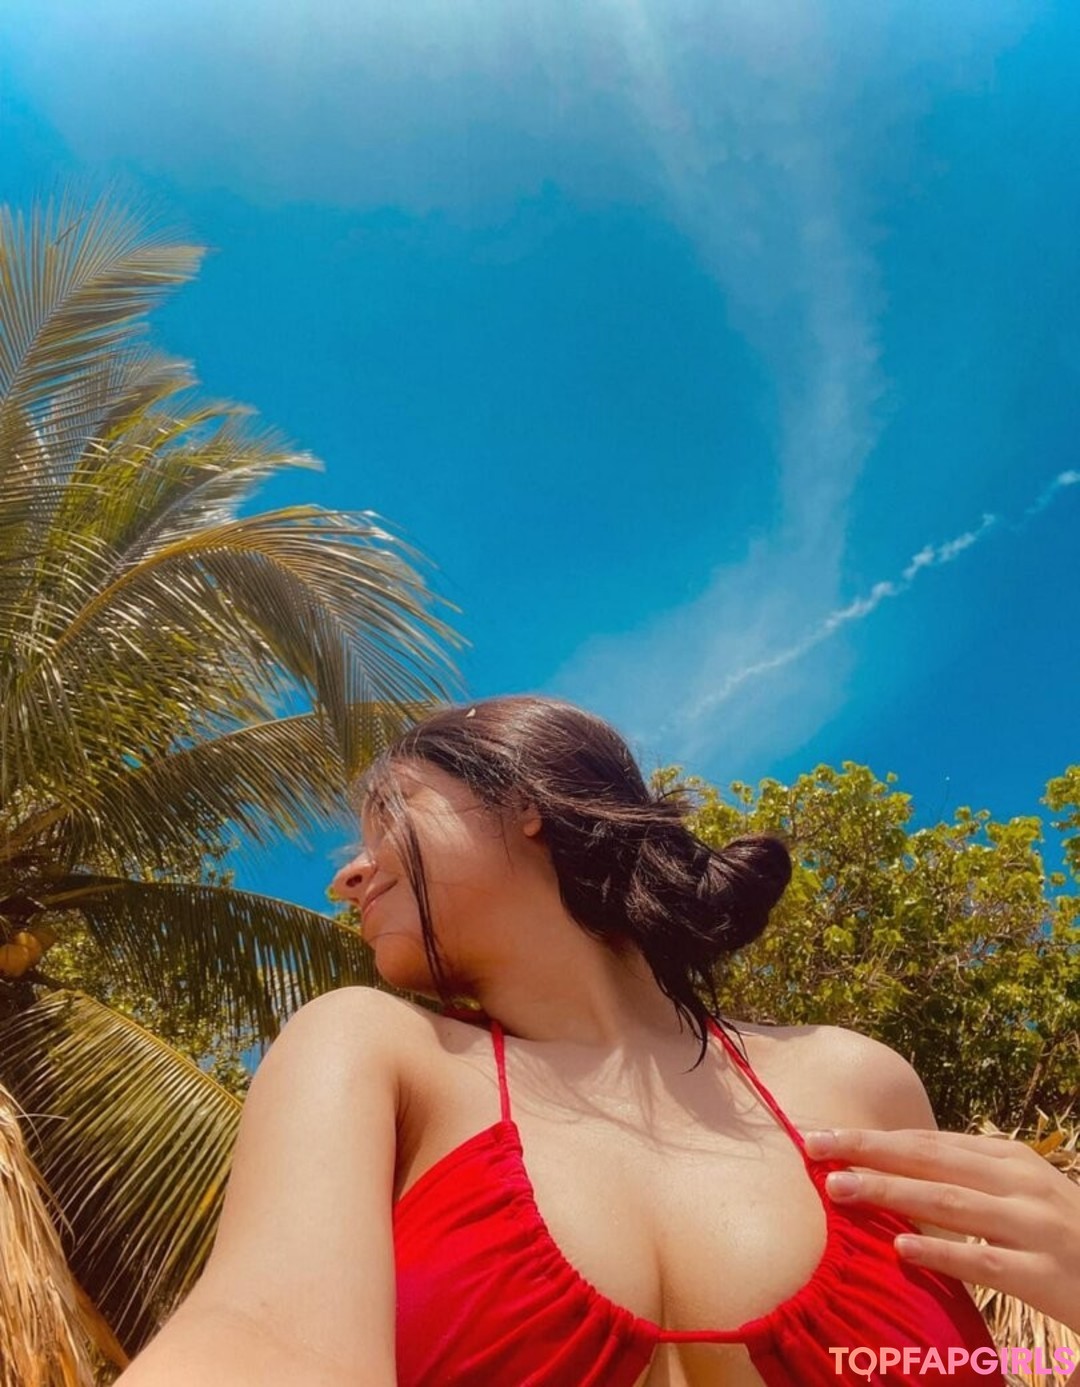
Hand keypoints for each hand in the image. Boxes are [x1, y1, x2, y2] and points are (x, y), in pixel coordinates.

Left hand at [803, 1126, 1079, 1335]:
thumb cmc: (1068, 1234)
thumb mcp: (1022, 1192)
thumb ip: (969, 1179)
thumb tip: (898, 1168)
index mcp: (1008, 1159)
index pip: (927, 1141)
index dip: (873, 1137)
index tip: (822, 1136)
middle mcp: (1019, 1183)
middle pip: (929, 1160)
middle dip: (867, 1151)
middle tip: (812, 1148)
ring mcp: (1035, 1227)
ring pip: (950, 1203)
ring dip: (890, 1193)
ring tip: (839, 1190)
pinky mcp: (1048, 1275)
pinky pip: (986, 1262)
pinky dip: (942, 1253)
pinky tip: (901, 1250)